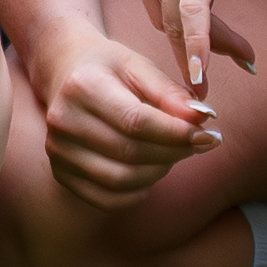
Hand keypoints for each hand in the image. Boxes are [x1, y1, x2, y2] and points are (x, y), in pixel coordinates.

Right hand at [29, 20, 221, 203]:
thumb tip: (204, 118)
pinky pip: (106, 199)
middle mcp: (64, 120)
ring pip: (121, 180)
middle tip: (198, 144)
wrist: (65, 73)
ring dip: (159, 173)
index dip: (177, 133)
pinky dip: (136, 193)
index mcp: (83, 86)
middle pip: (131, 153)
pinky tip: (150, 172)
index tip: (209, 135)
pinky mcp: (60, 172)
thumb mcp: (140, 67)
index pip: (137, 121)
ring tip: (173, 154)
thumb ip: (171, 93)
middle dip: (174, 153)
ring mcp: (58, 150)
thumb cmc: (110, 69)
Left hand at [117, 0, 266, 108]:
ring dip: (207, 55)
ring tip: (231, 76)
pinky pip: (195, 10)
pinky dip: (199, 43)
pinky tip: (204, 72)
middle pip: (168, 25)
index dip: (186, 43)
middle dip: (195, 57)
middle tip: (216, 85)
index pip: (159, 14)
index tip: (211, 62)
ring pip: (182, 24)